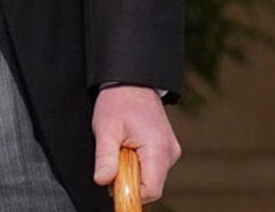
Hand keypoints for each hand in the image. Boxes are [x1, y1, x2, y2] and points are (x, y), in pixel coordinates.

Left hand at [92, 85, 180, 202]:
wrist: (133, 82)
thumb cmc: (119, 101)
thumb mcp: (106, 128)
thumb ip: (105, 157)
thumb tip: (103, 181)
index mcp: (158, 147)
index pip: (151, 191)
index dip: (130, 192)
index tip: (114, 181)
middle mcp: (170, 151)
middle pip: (151, 187)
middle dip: (130, 180)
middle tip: (116, 158)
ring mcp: (171, 150)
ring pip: (152, 178)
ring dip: (134, 172)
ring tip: (123, 148)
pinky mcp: (168, 149)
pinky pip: (153, 169)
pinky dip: (140, 165)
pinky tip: (131, 147)